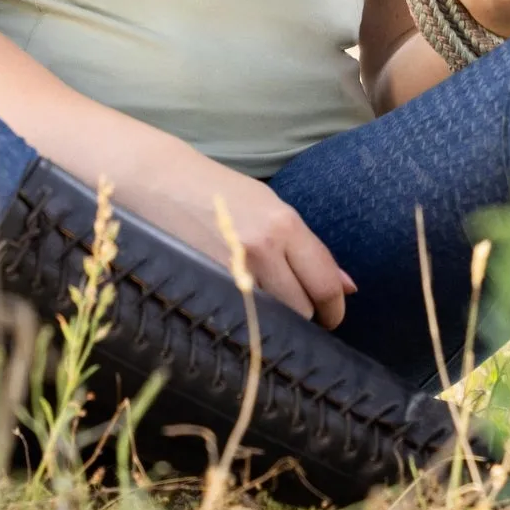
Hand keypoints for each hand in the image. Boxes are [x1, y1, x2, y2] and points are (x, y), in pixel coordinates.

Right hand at [130, 156, 354, 328]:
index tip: (333, 317)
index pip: (325, 283)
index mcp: (284, 225)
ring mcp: (231, 272)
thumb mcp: (271, 208)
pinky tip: (245, 318)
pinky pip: (241, 323)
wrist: (161, 183)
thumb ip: (308, 249)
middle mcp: (262, 250)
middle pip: (303, 310)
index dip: (335, 309)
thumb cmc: (222, 194)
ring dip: (279, 326)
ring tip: (273, 318)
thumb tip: (349, 287)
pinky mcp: (205, 290)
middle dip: (308, 319)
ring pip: (274, 323)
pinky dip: (249, 326)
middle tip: (301, 318)